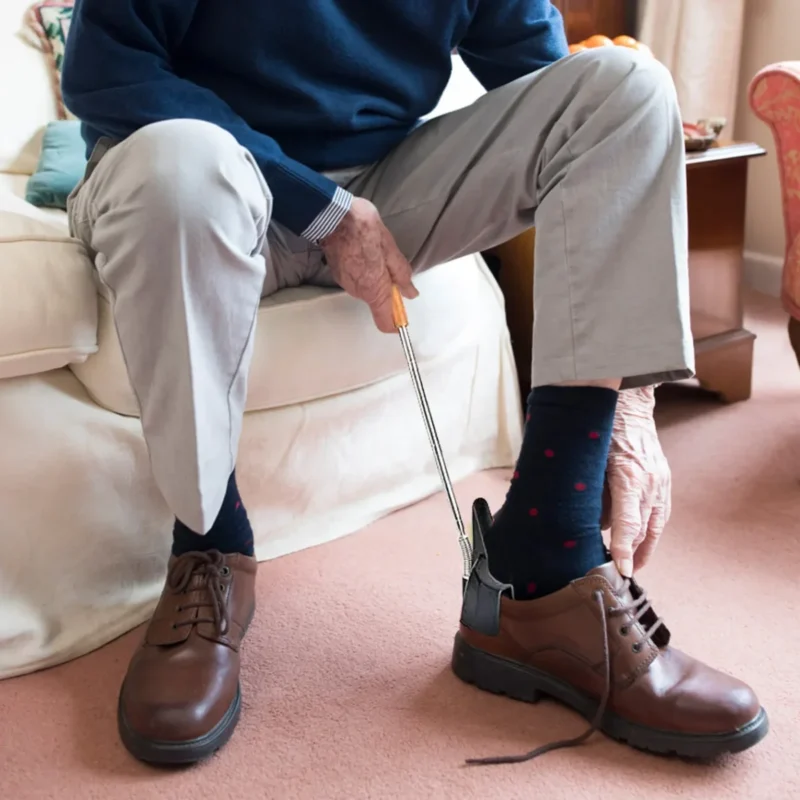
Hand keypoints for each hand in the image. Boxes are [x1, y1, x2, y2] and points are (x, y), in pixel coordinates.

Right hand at [320, 197, 417, 332]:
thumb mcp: (391, 249)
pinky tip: (363, 251)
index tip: (403, 314)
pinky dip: (362, 270)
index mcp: (374, 289)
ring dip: (375, 276)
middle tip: (390, 262)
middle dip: (387, 288)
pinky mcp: (337, 274)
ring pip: (367, 289)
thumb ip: (401, 274)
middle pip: (377, 302)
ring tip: (374, 252)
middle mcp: (358, 291)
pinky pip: (356, 279)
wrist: (333, 216)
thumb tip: (410, 292)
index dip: (396, 322)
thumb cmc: (363, 229)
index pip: (385, 321)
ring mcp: (345, 283)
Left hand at [604, 386, 670, 577]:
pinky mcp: (664, 478)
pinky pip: (661, 511)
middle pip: (645, 528)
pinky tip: (643, 540)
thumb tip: (588, 520)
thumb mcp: (589, 459)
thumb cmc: (601, 430)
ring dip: (646, 546)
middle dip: (635, 553)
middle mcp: (649, 480)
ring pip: (657, 523)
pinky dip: (653, 529)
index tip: (621, 569)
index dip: (624, 548)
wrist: (628, 403)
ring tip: (634, 564)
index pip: (628, 522)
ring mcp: (660, 479)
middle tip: (623, 574)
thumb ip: (589, 491)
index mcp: (628, 475)